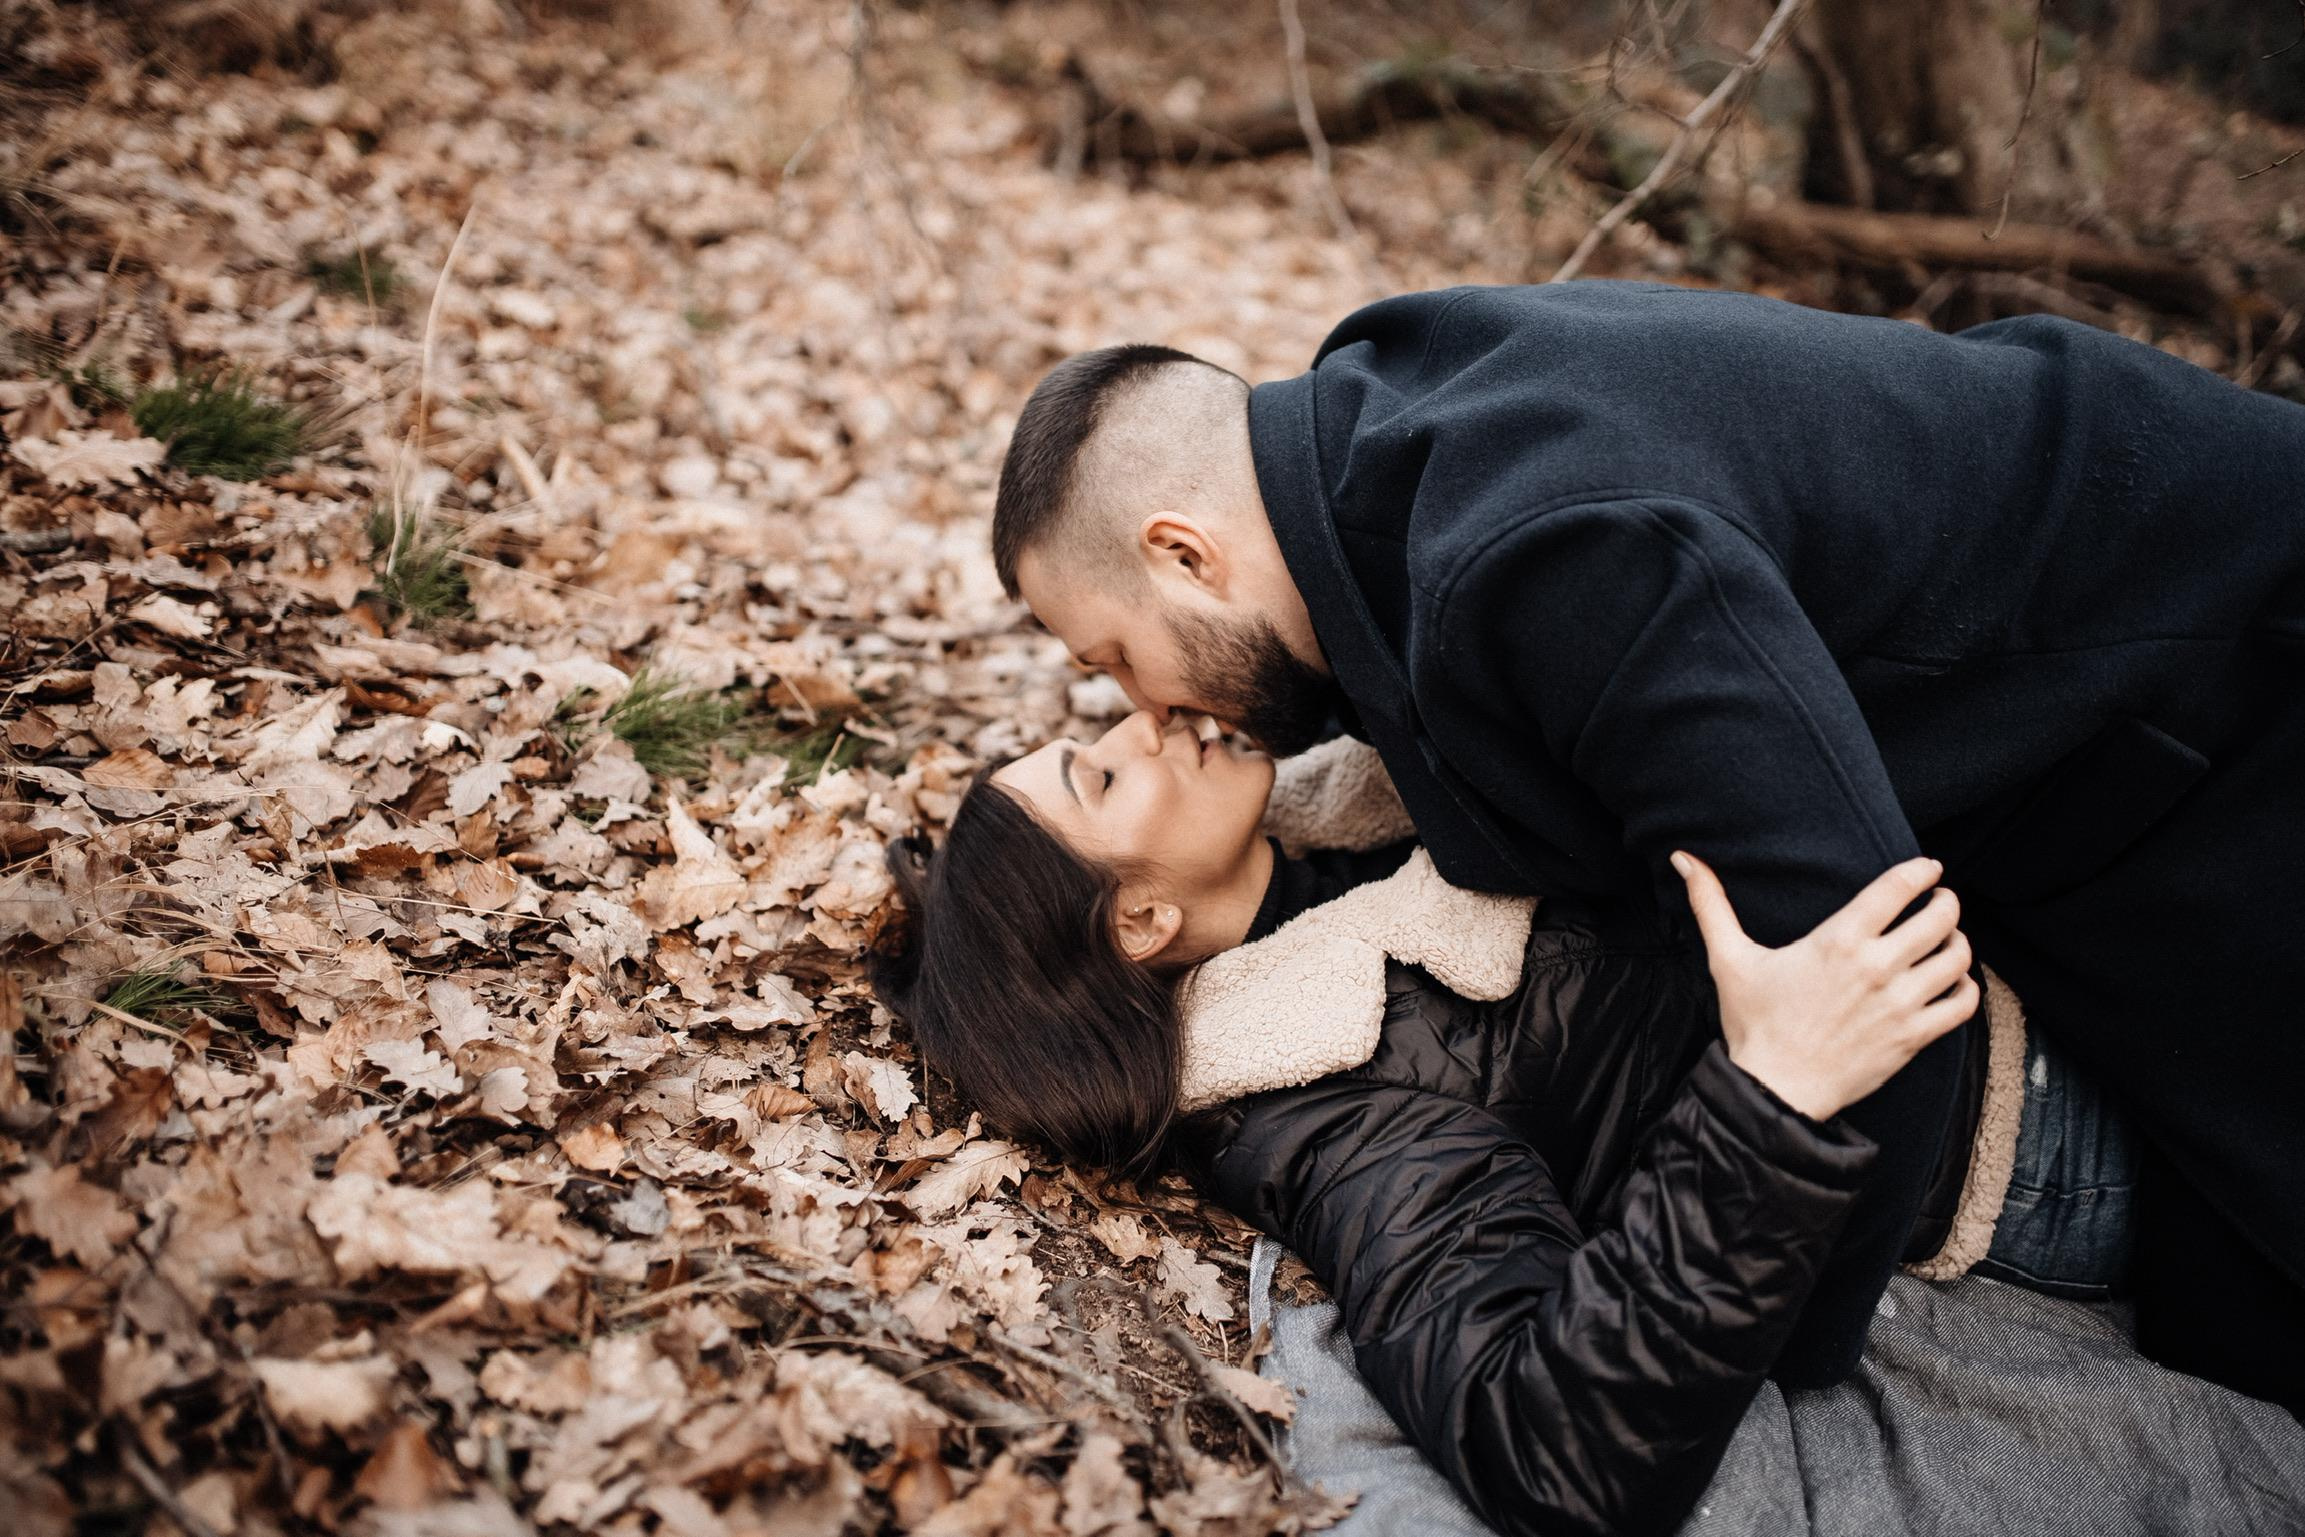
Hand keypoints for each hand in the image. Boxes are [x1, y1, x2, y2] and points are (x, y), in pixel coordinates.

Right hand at [1672, 852, 1978, 1121]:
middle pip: (1940, 916)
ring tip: (1947, 940)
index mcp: (1838, 941)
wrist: (1775, 1090)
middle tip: (1940, 902)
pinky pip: (1962, 1003)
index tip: (1927, 867)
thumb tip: (1683, 858)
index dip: (1922, 870)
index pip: (1898, 887)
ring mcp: (1900, 1004)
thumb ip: (1710, 904)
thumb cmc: (1753, 1024)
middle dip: (1946, 902)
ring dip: (1958, 942)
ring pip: (1957, 957)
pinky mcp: (1914, 1037)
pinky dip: (1966, 987)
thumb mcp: (1728, 959)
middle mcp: (1876, 968)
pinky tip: (1952, 982)